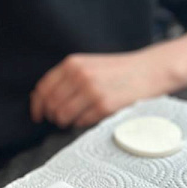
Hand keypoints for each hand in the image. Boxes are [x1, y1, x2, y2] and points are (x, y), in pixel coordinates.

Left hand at [30, 34, 186, 128]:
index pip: (43, 88)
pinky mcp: (104, 105)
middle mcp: (79, 76)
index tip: (38, 115)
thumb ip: (68, 77)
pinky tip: (90, 117)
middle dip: (53, 116)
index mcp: (73, 63)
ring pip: (63, 116)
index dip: (38, 105)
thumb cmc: (119, 70)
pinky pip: (81, 122)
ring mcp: (91, 91)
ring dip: (66, 122)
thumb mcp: (89, 64)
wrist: (149, 70)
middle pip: (51, 104)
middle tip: (59, 119)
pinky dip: (82, 123)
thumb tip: (45, 99)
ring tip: (75, 119)